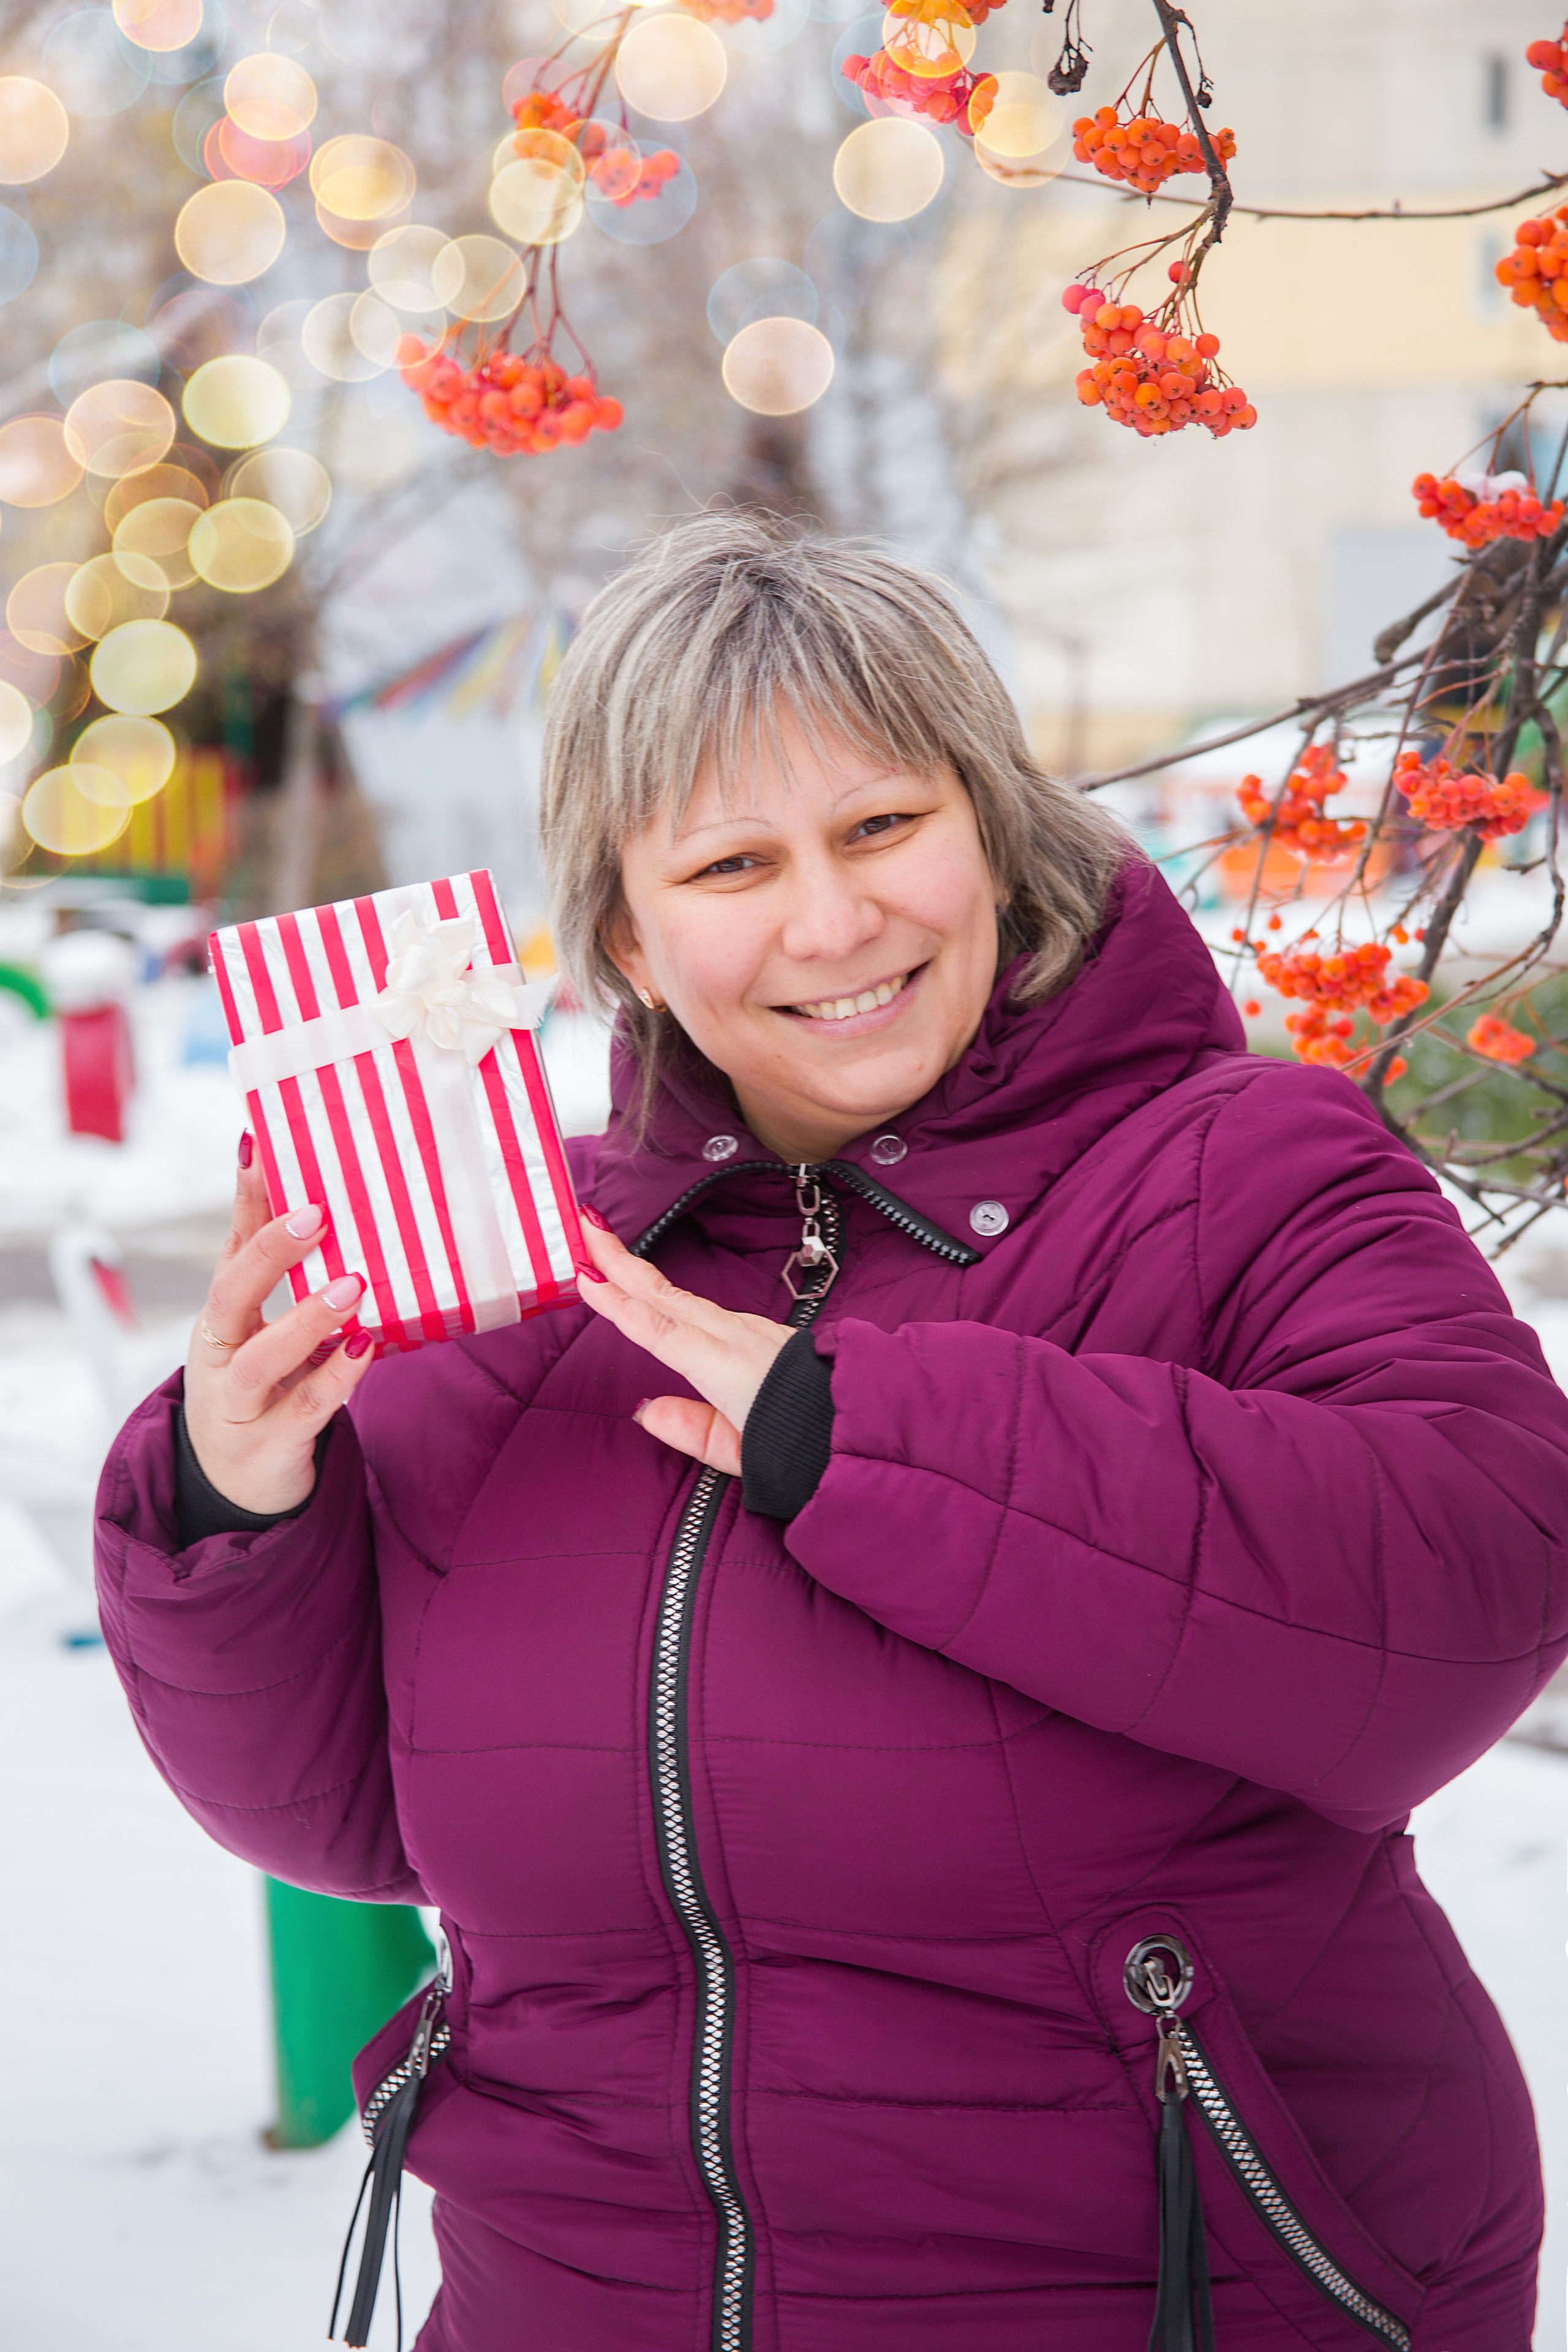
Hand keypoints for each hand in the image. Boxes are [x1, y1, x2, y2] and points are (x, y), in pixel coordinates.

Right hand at [183, 1139, 375, 1513]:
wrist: (236, 1481)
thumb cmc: (257, 1383)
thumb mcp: (256, 1326)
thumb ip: (273, 1266)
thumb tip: (288, 1178)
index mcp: (220, 1317)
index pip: (228, 1248)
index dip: (246, 1200)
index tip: (263, 1147)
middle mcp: (219, 1355)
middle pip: (228, 1296)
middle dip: (269, 1253)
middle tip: (319, 1214)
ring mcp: (239, 1403)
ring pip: (260, 1360)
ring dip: (305, 1320)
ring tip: (352, 1287)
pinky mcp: (269, 1445)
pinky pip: (304, 1410)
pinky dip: (335, 1378)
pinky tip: (365, 1349)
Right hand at [574, 1210, 791, 1474]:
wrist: (863, 1425)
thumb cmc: (802, 1446)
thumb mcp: (740, 1454)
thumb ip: (691, 1431)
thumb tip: (646, 1409)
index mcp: (724, 1367)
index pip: (658, 1328)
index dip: (617, 1302)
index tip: (583, 1274)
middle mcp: (734, 1338)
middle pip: (665, 1294)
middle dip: (620, 1258)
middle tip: (584, 1222)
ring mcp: (750, 1330)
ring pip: (683, 1298)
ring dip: (641, 1273)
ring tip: (605, 1251)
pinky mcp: (761, 1332)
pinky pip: (703, 1309)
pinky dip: (671, 1294)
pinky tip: (655, 1291)